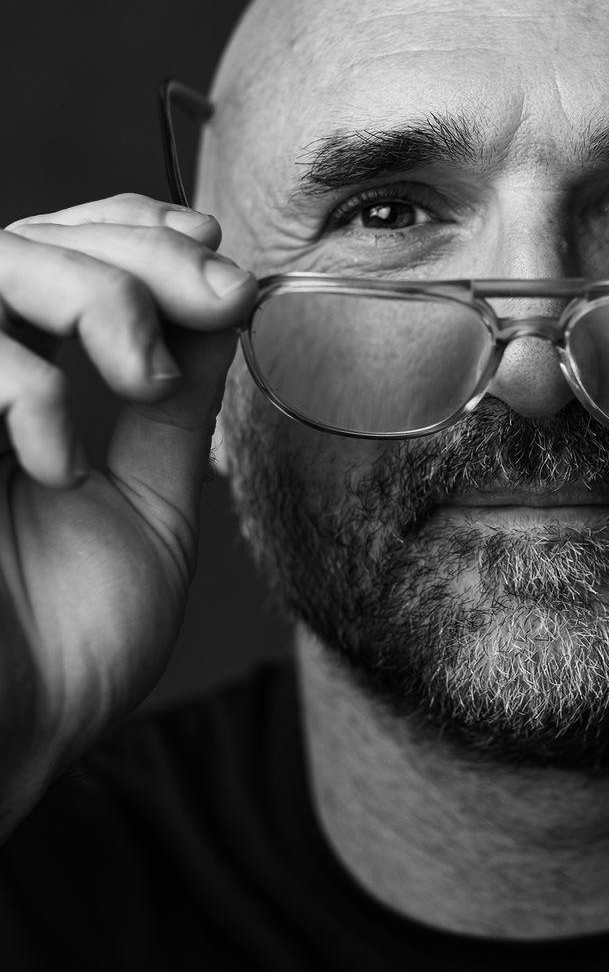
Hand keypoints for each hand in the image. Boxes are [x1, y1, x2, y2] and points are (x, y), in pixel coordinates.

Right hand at [0, 196, 255, 830]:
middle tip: (217, 298)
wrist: (13, 745)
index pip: (59, 249)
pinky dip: (16, 388)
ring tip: (141, 378)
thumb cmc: (70, 644)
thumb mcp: (148, 504)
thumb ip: (170, 410)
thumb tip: (224, 307)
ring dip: (89, 294)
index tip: (215, 252)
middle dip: (138, 252)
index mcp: (24, 394)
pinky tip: (57, 463)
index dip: (132, 226)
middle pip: (26, 237)